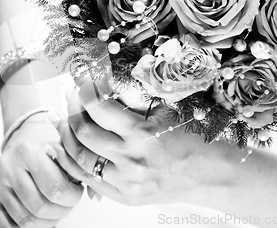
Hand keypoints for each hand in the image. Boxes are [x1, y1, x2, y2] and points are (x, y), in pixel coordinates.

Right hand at [0, 117, 82, 227]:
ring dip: (48, 222)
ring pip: (26, 221)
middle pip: (40, 208)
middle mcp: (8, 165)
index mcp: (29, 151)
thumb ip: (82, 170)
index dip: (73, 197)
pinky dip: (29, 227)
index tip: (77, 191)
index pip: (56, 189)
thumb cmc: (51, 147)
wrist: (25, 139)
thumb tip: (96, 196)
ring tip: (56, 210)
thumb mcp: (67, 149)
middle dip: (61, 211)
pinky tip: (41, 217)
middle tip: (67, 203)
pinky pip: (9, 226)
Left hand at [55, 80, 236, 206]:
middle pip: (83, 132)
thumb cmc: (190, 139)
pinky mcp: (123, 197)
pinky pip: (86, 179)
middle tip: (72, 96)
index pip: (99, 107)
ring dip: (67, 135)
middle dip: (72, 109)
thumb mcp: (163, 112)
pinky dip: (73, 160)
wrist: (210, 174)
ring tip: (67, 119)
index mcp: (143, 134)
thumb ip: (129, 104)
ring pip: (78, 157)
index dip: (84, 90)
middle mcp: (131, 161)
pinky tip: (70, 146)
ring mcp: (125, 183)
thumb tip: (98, 89)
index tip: (80, 80)